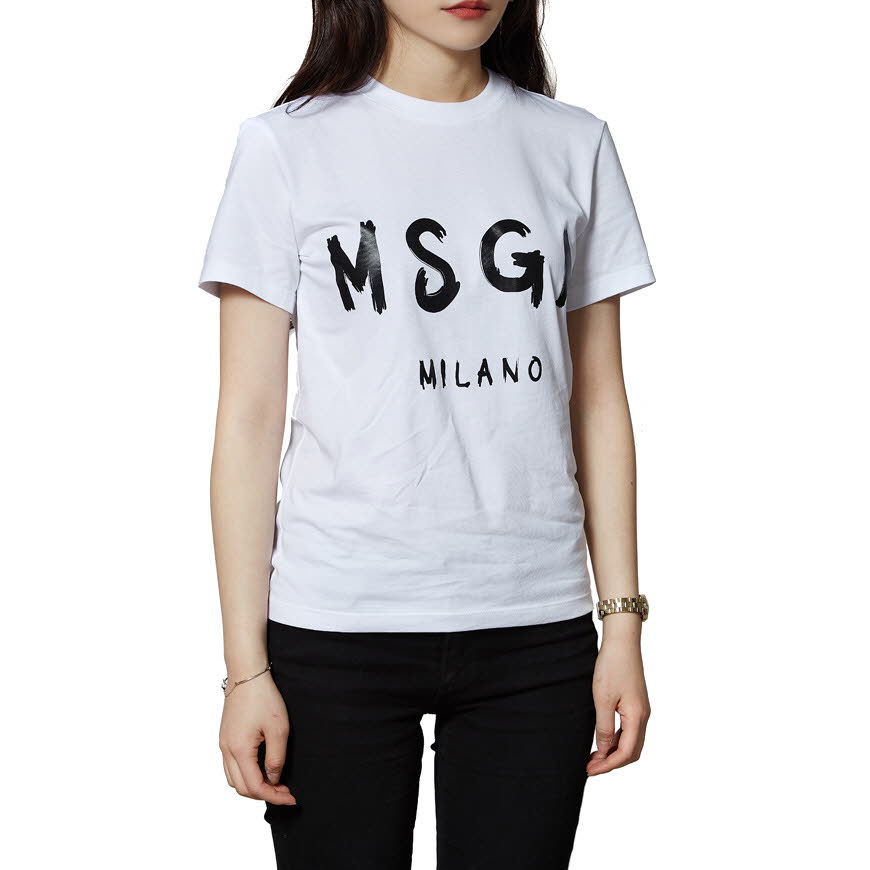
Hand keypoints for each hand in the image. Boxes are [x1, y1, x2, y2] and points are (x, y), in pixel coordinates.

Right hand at [219, 672, 296, 803]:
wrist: (247, 675)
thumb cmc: (263, 697)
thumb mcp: (278, 729)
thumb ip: (276, 758)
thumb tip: (273, 779)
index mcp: (239, 750)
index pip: (254, 786)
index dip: (274, 796)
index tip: (291, 797)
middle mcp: (226, 751)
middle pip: (241, 788)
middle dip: (264, 794)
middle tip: (285, 791)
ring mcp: (223, 745)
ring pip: (233, 779)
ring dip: (253, 786)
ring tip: (274, 782)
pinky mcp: (225, 738)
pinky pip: (231, 767)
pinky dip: (245, 774)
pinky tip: (261, 768)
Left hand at [586, 623, 650, 775]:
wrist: (622, 641)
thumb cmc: (612, 666)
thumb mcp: (603, 699)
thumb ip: (605, 727)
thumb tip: (605, 751)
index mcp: (637, 717)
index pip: (626, 752)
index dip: (608, 765)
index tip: (590, 770)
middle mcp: (643, 716)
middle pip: (632, 751)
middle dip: (612, 763)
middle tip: (590, 767)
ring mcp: (641, 709)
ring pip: (632, 741)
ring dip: (614, 752)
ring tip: (594, 757)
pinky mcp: (636, 703)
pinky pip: (630, 730)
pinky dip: (617, 740)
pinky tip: (603, 739)